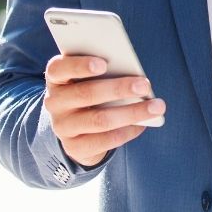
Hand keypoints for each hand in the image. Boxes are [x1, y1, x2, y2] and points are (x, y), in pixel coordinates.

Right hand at [43, 54, 165, 166]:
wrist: (73, 125)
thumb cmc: (88, 86)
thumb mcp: (88, 75)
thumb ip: (102, 68)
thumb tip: (132, 70)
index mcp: (56, 77)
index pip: (59, 68)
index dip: (80, 66)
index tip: (104, 63)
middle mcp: (54, 102)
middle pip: (86, 94)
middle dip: (119, 89)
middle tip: (145, 85)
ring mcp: (62, 127)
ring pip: (99, 120)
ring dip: (132, 112)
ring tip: (156, 107)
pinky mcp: (74, 147)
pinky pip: (104, 141)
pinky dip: (127, 131)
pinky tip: (143, 124)